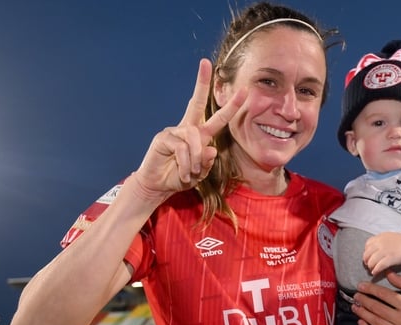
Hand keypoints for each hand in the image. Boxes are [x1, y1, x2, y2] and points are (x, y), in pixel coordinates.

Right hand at [133, 59, 246, 200]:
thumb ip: (206, 162)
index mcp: (200, 135)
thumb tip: (211, 149)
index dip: (230, 104)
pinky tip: (182, 172)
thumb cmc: (179, 177)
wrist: (158, 186)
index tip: (242, 89)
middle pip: (196, 102)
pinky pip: (181, 148)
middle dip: (201, 82)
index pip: (217, 116)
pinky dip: (185, 163)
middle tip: (206, 63)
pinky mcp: (163, 138)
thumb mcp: (199, 173)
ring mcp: (174, 131)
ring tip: (190, 173)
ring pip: (194, 138)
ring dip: (195, 160)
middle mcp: (188, 128)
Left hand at [352, 272, 400, 324]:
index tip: (361, 285)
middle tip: (356, 295)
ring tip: (355, 306)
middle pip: (378, 308)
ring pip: (375, 322)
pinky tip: (361, 322)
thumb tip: (388, 272)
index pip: (385, 295)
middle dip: (364, 300)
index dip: (371, 289)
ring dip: (362, 313)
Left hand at [363, 232, 400, 274]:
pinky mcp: (390, 258)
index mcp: (378, 238)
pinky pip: (379, 266)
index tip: (368, 257)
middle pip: (367, 254)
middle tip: (368, 265)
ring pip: (371, 261)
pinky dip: (375, 270)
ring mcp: (385, 251)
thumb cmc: (398, 242)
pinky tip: (375, 272)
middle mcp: (380, 244)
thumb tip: (369, 250)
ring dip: (370, 267)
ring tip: (372, 269)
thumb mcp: (386, 237)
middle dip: (366, 261)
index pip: (367, 245)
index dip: (366, 253)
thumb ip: (377, 242)